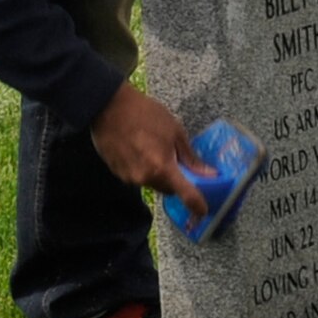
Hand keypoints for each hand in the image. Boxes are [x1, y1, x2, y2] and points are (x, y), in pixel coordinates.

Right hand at [89, 83, 210, 217]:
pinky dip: (143, 169)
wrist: (109, 107)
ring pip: (152, 183)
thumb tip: (208, 173)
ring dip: (158, 173)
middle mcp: (146, 179)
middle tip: (176, 161)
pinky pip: (137, 177)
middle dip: (175, 180)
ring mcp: (129, 178)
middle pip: (168, 189)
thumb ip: (190, 157)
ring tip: (153, 149)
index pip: (186, 195)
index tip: (203, 211)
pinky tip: (139, 150)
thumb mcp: (174, 131)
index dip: (197, 205)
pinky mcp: (117, 174)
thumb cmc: (146, 114)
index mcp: (163, 168)